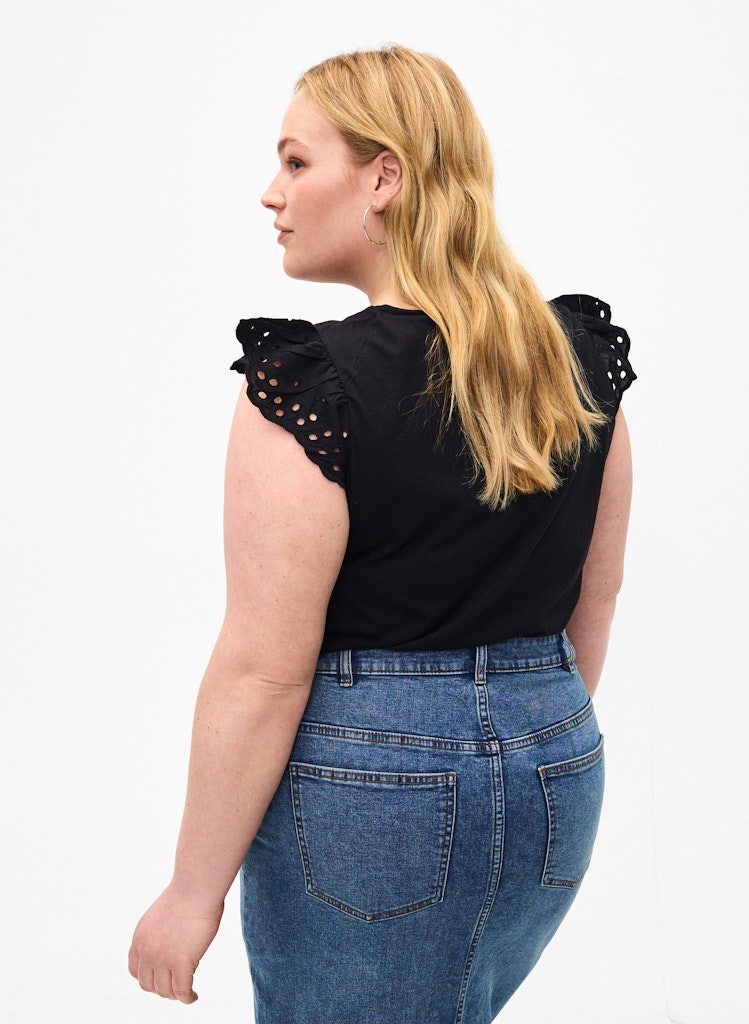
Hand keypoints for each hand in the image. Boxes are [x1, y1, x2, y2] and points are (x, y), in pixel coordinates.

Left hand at [128, 884, 223, 1002]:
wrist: (196, 886)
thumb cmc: (188, 893)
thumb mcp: (162, 915)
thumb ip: (161, 933)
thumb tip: (173, 943)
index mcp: (140, 938)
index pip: (135, 971)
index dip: (148, 978)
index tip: (160, 978)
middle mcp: (147, 951)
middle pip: (148, 985)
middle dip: (162, 988)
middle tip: (176, 986)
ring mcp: (163, 959)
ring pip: (165, 991)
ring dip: (175, 995)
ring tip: (187, 992)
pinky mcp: (182, 963)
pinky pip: (182, 991)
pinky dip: (187, 998)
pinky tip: (194, 996)